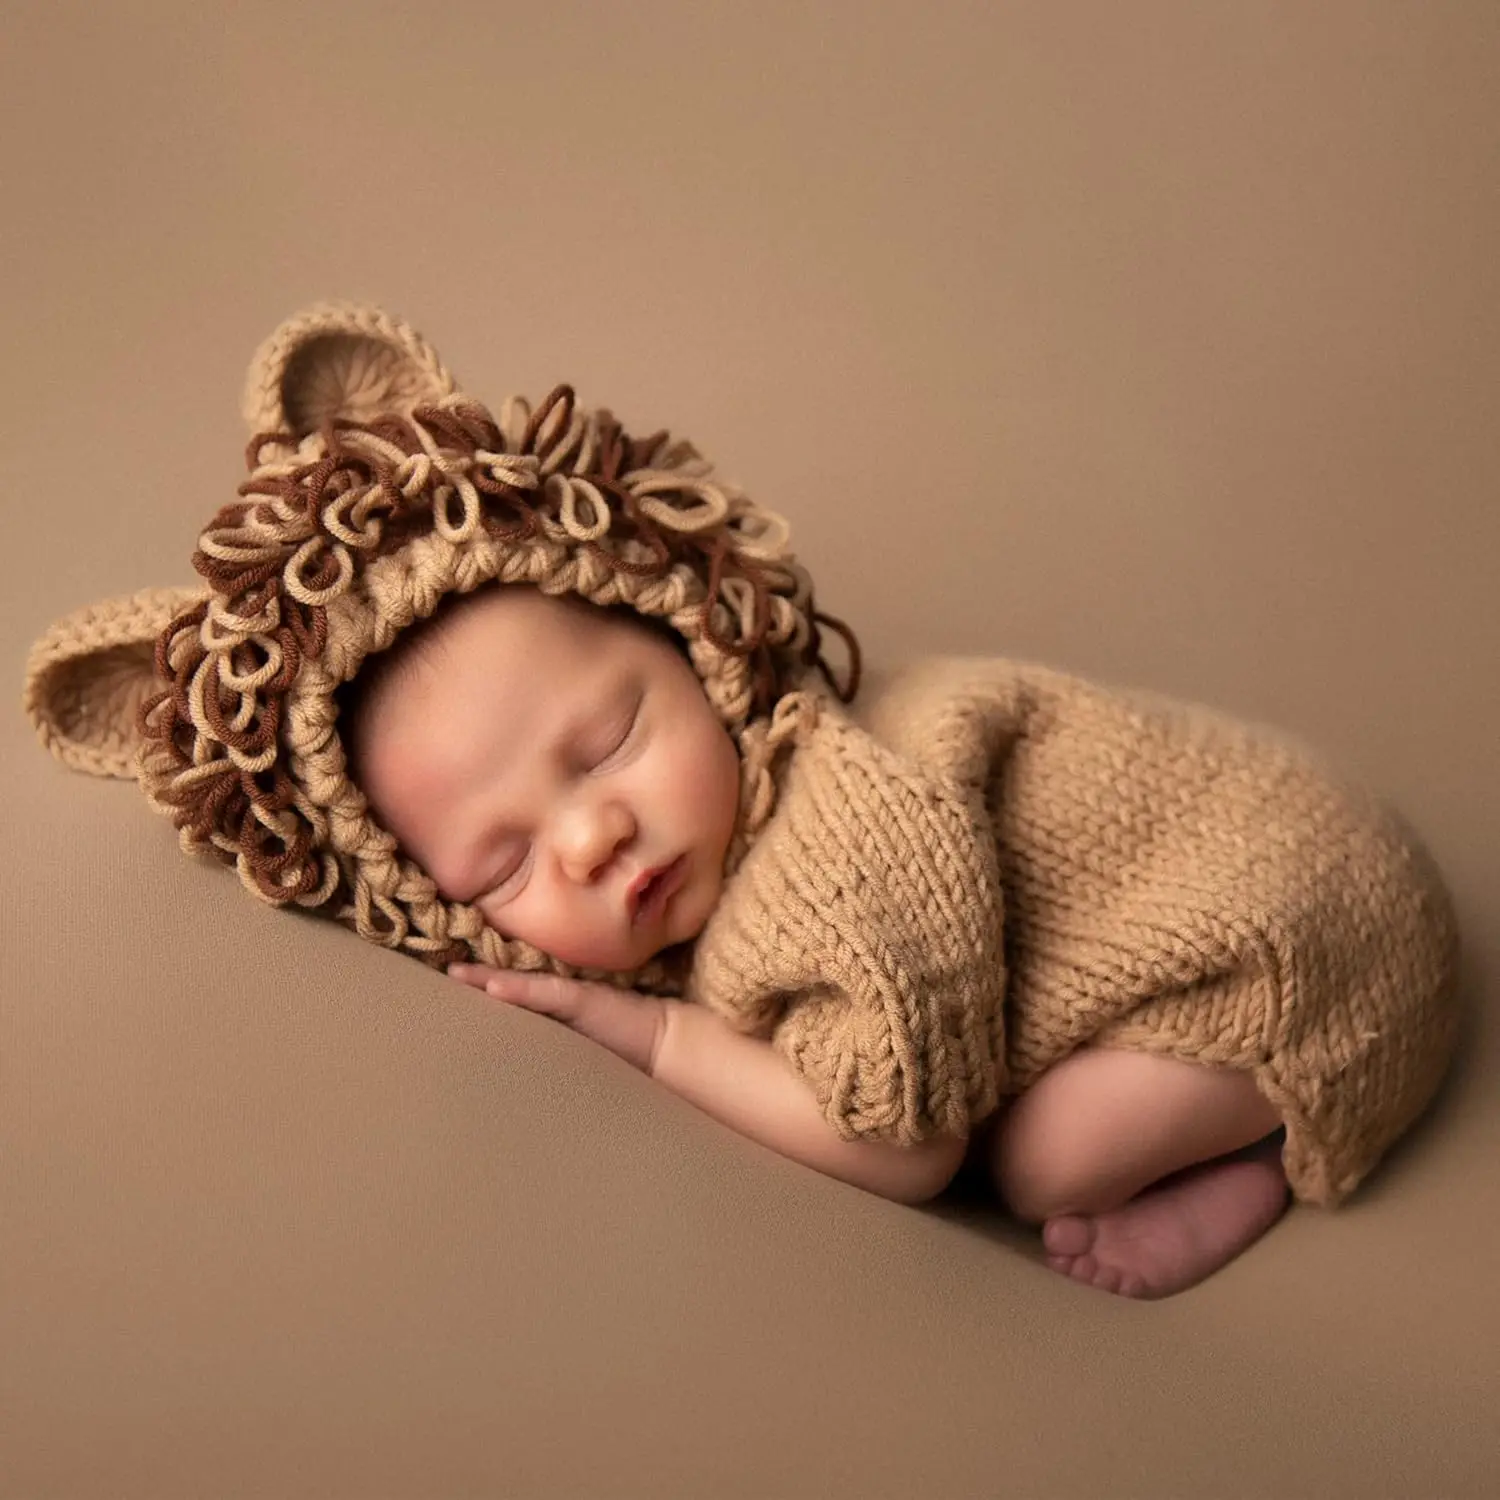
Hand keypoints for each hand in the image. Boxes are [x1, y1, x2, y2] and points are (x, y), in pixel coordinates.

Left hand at [447, 962, 668, 1074]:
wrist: (664, 1043)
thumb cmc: (625, 1053)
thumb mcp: (579, 1057)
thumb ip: (550, 1056)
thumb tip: (519, 1076)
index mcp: (552, 1016)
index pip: (508, 1000)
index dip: (480, 991)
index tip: (447, 989)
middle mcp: (555, 1003)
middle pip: (505, 989)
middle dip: (472, 983)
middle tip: (436, 976)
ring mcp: (567, 999)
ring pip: (517, 986)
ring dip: (484, 980)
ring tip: (453, 975)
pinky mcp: (581, 1000)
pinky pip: (543, 993)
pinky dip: (517, 990)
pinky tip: (491, 986)